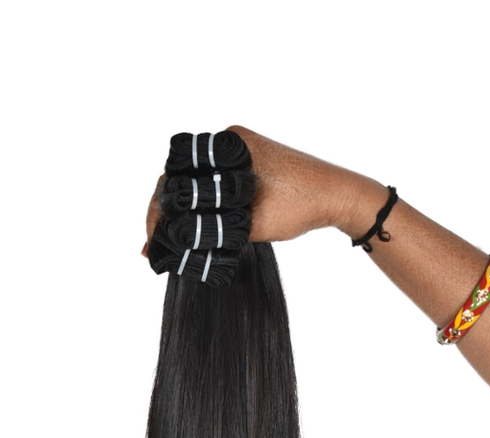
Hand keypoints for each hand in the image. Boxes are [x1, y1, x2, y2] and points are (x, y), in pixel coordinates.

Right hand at [142, 125, 379, 253]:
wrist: (339, 197)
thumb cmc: (303, 206)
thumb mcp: (253, 225)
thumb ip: (215, 230)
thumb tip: (179, 242)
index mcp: (228, 146)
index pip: (176, 175)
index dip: (158, 209)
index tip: (150, 236)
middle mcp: (230, 141)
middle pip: (182, 177)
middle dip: (165, 210)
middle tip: (151, 243)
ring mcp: (240, 151)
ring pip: (197, 182)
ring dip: (182, 208)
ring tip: (166, 239)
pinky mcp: (249, 163)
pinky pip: (214, 182)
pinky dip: (201, 203)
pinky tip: (190, 225)